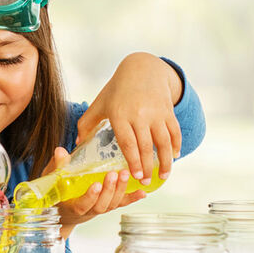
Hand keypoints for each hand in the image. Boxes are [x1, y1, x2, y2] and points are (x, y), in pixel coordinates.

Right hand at [42, 147, 146, 236]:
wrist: (64, 212)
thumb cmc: (58, 193)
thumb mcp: (53, 180)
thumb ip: (58, 166)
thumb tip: (60, 150)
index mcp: (73, 206)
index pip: (83, 204)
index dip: (90, 196)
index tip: (96, 185)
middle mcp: (89, 211)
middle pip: (102, 204)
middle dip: (110, 189)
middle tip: (114, 174)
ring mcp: (100, 209)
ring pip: (113, 204)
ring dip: (121, 190)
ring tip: (126, 174)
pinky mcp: (109, 205)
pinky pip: (121, 204)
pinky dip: (132, 198)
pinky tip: (142, 192)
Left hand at [76, 52, 182, 183]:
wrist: (141, 69)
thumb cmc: (116, 90)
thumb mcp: (99, 104)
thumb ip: (86, 123)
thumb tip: (77, 144)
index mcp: (120, 115)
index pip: (128, 143)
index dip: (133, 162)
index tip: (135, 176)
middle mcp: (139, 114)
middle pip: (145, 146)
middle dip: (147, 167)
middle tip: (146, 183)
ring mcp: (156, 112)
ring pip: (163, 141)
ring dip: (165, 161)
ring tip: (163, 175)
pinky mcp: (168, 110)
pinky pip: (174, 131)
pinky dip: (176, 145)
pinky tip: (174, 156)